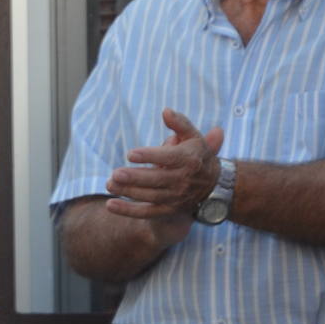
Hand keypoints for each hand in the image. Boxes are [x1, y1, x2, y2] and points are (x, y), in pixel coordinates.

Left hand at [104, 108, 223, 221]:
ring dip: (129, 192)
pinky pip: (147, 213)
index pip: (168, 158)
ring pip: (150, 196)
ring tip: (110, 184)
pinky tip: (110, 205)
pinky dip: (129, 211)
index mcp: (188, 159)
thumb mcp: (194, 136)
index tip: (130, 154)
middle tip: (116, 173)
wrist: (214, 186)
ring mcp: (176, 197)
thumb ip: (179, 123)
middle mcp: (183, 180)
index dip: (149, 156)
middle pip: (157, 179)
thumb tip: (165, 111)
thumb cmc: (198, 155)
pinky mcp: (169, 209)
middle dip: (135, 177)